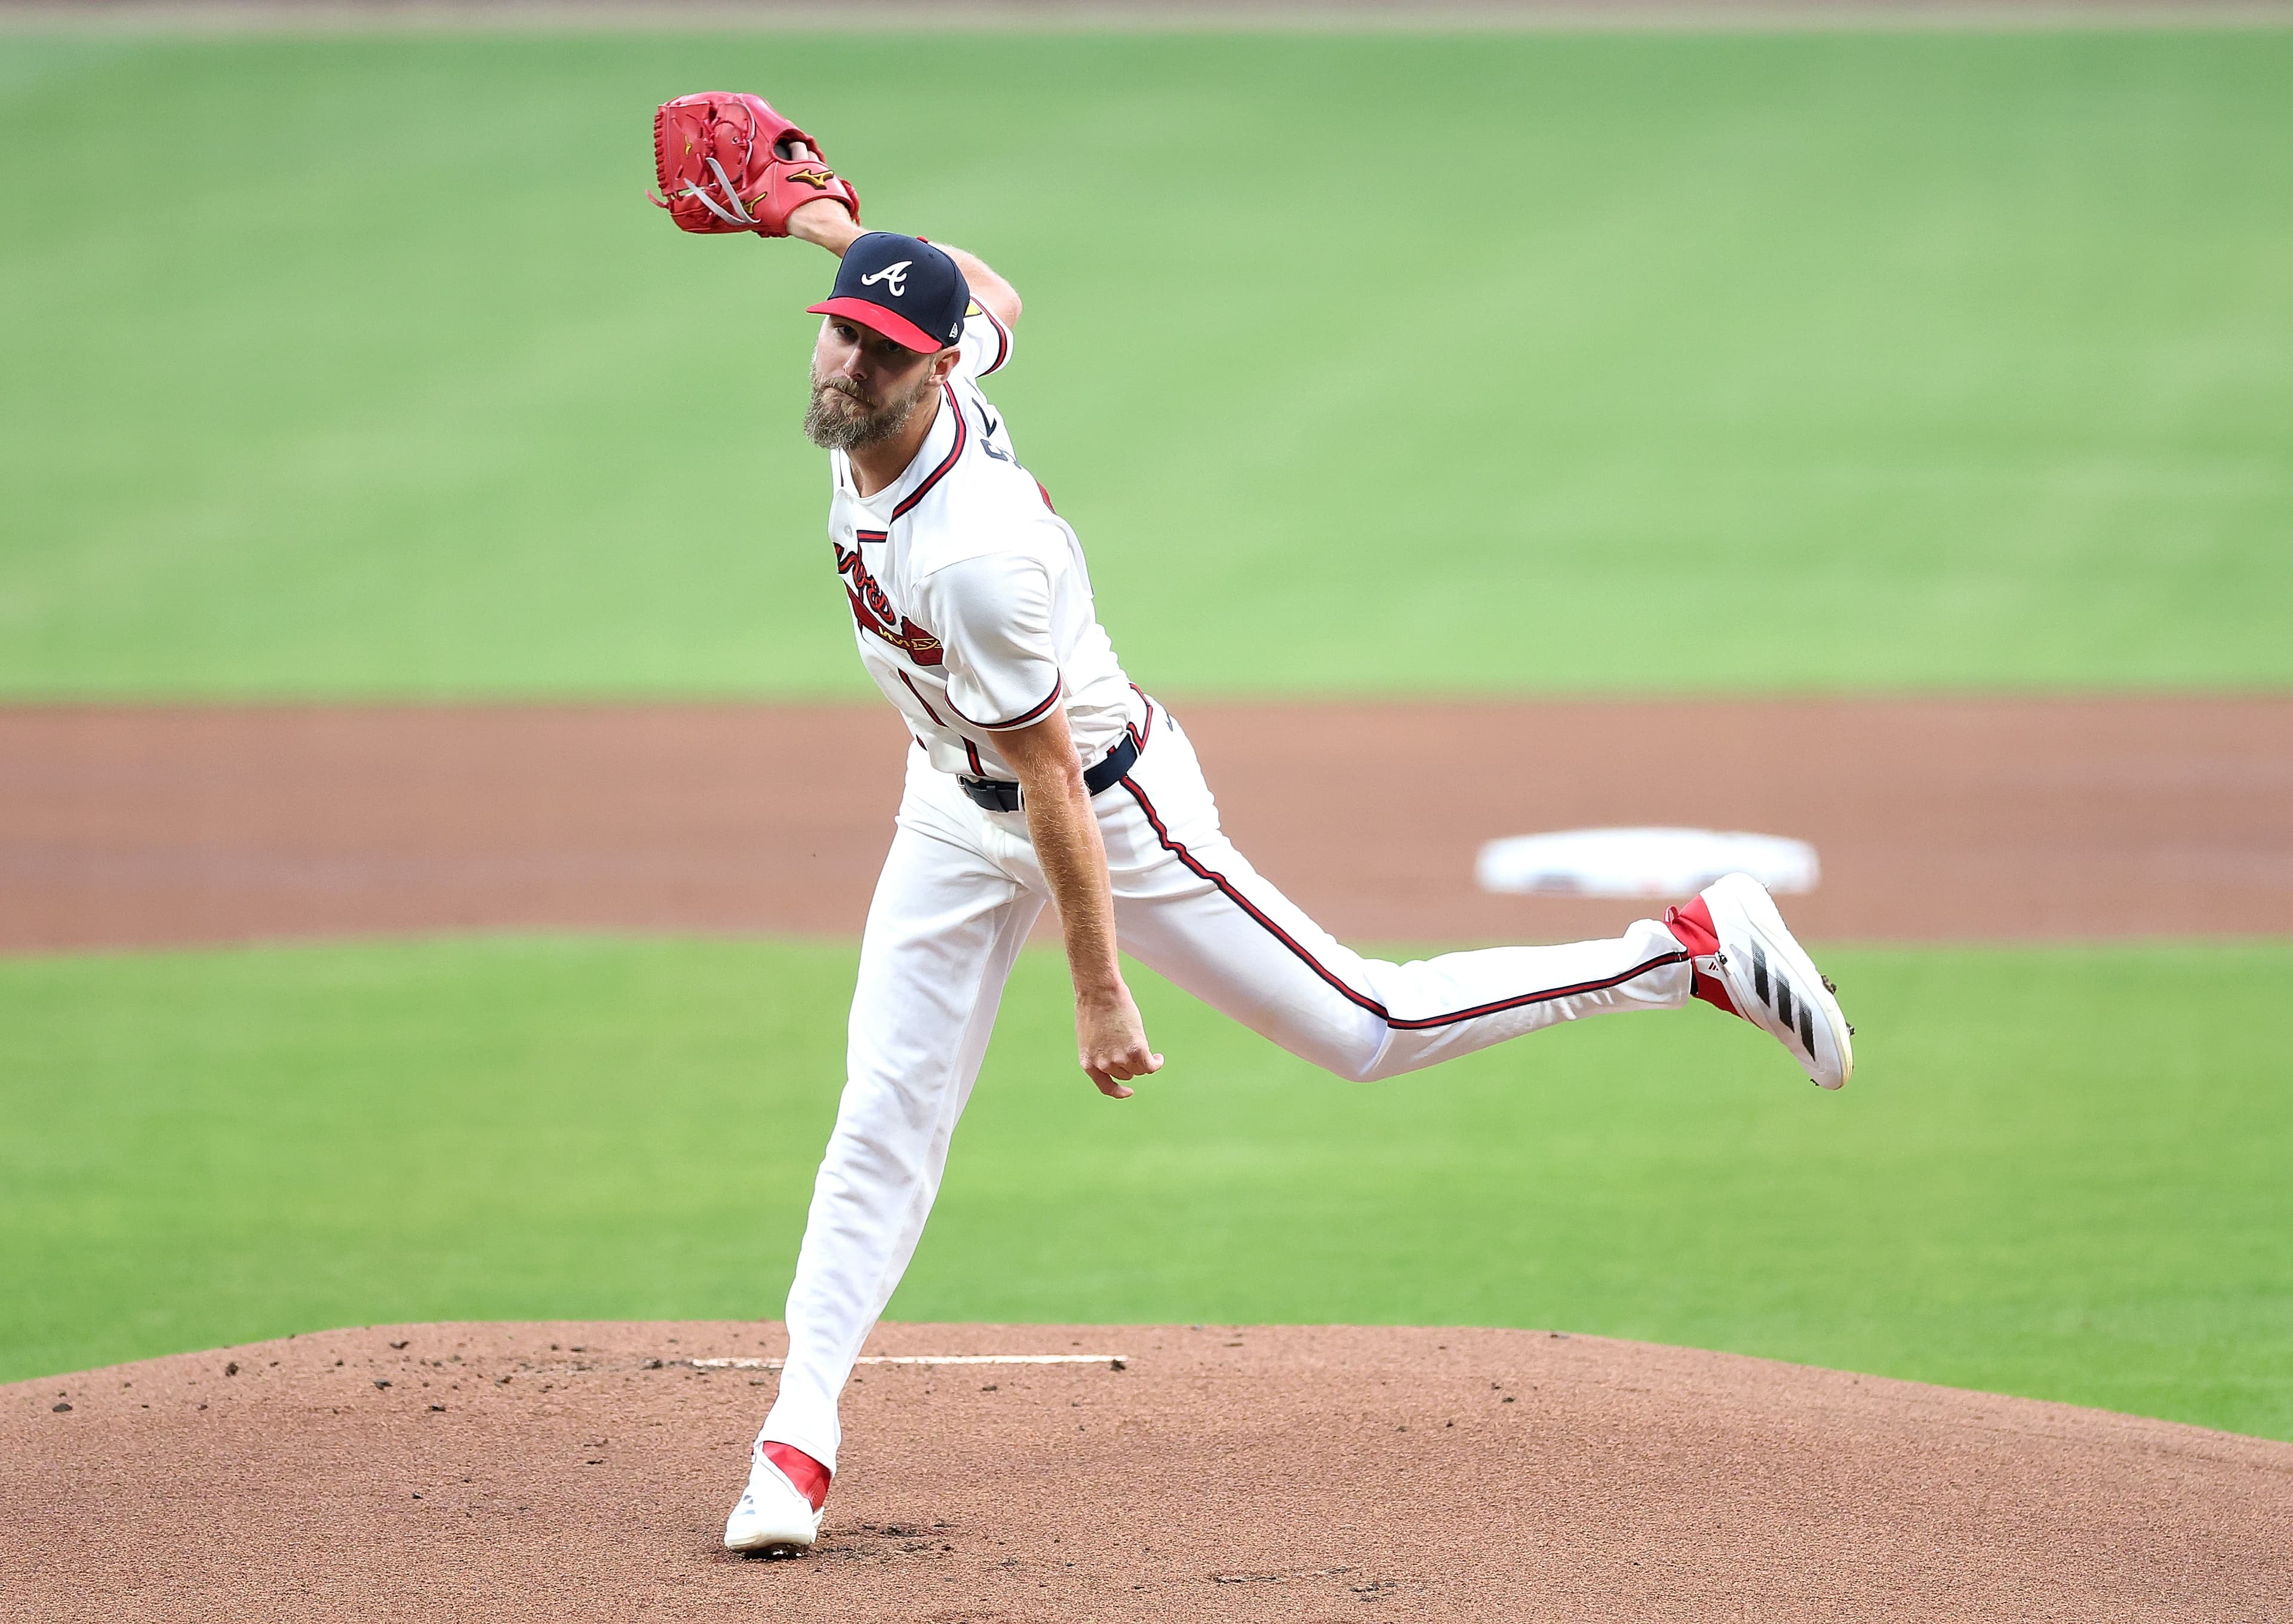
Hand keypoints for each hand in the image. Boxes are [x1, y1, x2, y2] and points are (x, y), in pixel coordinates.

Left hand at [1077, 983, 1162, 1099]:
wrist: (1100, 992)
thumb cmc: (1094, 1007)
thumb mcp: (1091, 1036)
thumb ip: (1102, 1051)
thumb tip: (1119, 1060)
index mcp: (1089, 1063)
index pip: (1106, 1086)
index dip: (1119, 1091)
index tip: (1129, 1091)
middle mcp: (1103, 1065)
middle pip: (1127, 1073)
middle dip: (1131, 1063)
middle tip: (1132, 1045)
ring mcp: (1120, 1059)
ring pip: (1139, 1068)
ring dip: (1143, 1060)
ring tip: (1143, 1043)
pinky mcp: (1136, 1050)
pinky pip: (1150, 1066)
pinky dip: (1156, 1063)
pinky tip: (1159, 1057)